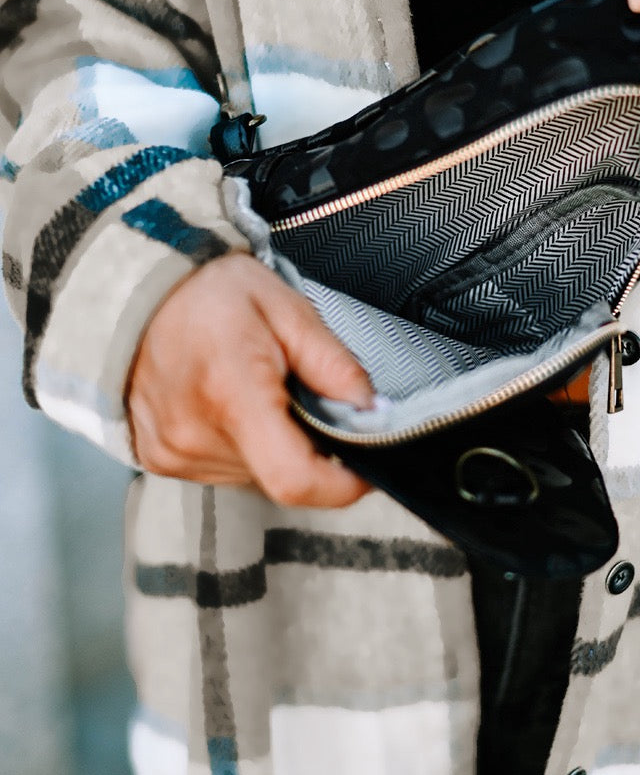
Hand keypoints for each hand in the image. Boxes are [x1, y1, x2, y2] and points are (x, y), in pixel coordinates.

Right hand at [127, 253, 371, 506]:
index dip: (341, 485)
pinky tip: (228, 403)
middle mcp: (195, 434)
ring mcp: (173, 453)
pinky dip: (241, 445)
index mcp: (231, 393)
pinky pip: (223, 470)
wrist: (134, 290)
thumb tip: (371, 411)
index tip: (363, 466)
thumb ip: (334, 364)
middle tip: (299, 395)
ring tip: (257, 391)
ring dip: (272, 445)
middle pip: (280, 476)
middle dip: (307, 447)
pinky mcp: (159, 460)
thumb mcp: (287, 308)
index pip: (295, 478)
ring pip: (255, 476)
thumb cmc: (211, 293)